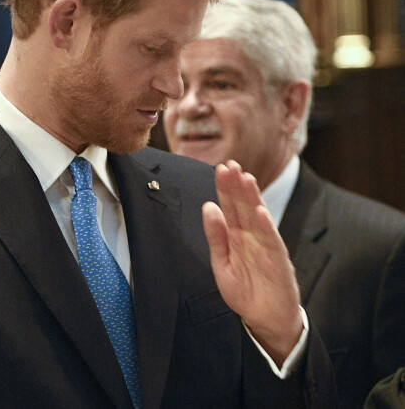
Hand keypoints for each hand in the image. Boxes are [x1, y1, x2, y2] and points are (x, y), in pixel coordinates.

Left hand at [202, 160, 302, 366]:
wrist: (266, 320)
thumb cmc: (245, 291)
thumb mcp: (221, 263)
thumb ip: (215, 236)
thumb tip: (208, 207)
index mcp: (236, 235)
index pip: (229, 207)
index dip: (225, 188)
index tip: (220, 168)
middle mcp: (252, 236)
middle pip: (243, 207)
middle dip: (237, 186)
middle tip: (230, 165)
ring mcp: (266, 246)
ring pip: (258, 218)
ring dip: (252, 198)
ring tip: (246, 179)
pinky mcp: (278, 261)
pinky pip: (271, 242)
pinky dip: (267, 227)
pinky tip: (261, 212)